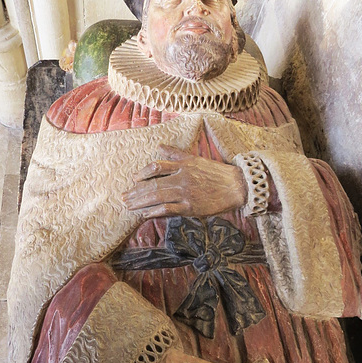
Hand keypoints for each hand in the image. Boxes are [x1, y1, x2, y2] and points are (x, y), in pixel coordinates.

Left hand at [122, 145, 246, 218]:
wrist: (237, 186)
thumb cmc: (217, 173)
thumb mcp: (196, 158)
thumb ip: (176, 154)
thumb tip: (159, 147)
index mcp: (183, 165)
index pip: (156, 167)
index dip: (142, 173)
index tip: (133, 179)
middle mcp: (181, 178)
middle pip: (152, 184)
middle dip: (136, 192)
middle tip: (124, 197)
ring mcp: (185, 193)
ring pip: (157, 196)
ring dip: (140, 202)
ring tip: (129, 206)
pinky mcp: (190, 207)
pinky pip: (168, 209)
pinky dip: (155, 212)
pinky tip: (145, 215)